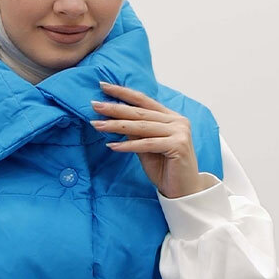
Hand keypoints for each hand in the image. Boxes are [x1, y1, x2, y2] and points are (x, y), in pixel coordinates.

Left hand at [90, 82, 218, 201]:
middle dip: (115, 108)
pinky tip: (112, 145)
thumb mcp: (146, 148)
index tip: (103, 87)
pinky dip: (128, 145)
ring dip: (116, 125)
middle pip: (140, 112)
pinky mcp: (178, 145)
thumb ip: (135, 133)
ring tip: (97, 124)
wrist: (184, 191)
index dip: (123, 93)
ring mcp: (179, 132)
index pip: (144, 101)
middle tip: (94, 104)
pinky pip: (147, 144)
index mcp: (171, 117)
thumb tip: (115, 118)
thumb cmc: (165, 170)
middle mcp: (177, 121)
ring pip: (141, 127)